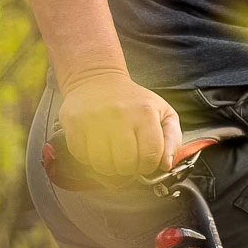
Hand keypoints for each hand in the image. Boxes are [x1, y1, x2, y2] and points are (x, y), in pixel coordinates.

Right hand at [59, 70, 181, 178]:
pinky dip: (89, 159)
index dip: (148, 166)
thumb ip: (172, 138)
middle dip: (128, 168)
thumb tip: (166, 164)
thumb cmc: (133, 100)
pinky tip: (96, 148)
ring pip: (103, 164)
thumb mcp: (162, 111)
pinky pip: (82, 157)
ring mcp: (95, 120)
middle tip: (127, 159)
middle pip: (126, 164)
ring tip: (112, 154)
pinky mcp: (74, 124)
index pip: (150, 156)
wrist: (97, 79)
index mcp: (145, 113)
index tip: (144, 162)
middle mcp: (120, 115)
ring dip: (108, 166)